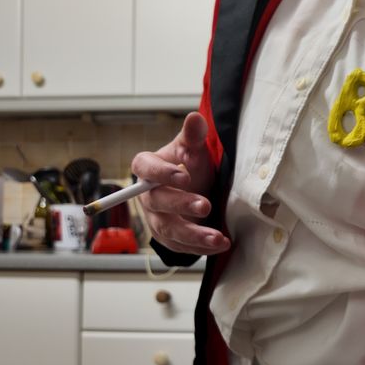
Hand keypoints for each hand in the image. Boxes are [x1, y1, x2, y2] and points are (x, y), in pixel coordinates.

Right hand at [131, 112, 230, 254]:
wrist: (195, 191)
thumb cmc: (190, 168)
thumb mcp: (193, 150)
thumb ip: (193, 137)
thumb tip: (195, 117)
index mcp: (149, 169)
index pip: (145, 168)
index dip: (161, 172)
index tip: (184, 175)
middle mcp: (148, 196)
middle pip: (157, 202)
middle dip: (181, 204)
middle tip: (206, 205)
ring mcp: (156, 219)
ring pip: (169, 229)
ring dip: (194, 234)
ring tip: (218, 238)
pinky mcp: (168, 238)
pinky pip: (180, 246)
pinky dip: (200, 247)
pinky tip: (219, 244)